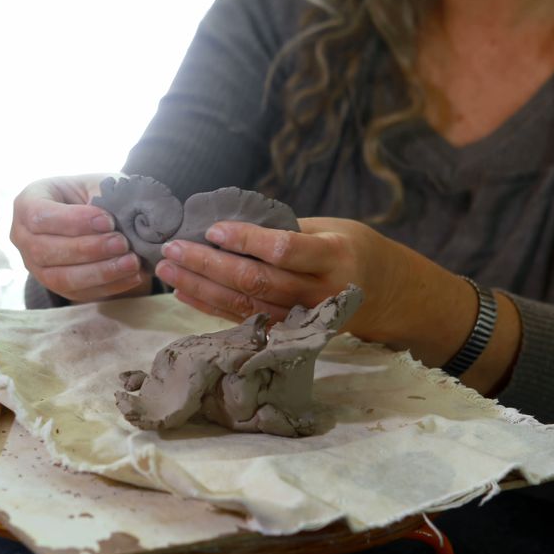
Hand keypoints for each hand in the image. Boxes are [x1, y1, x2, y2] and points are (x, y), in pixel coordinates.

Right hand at [11, 174, 148, 302]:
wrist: (99, 217)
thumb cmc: (96, 194)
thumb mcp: (99, 184)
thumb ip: (104, 196)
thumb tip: (114, 221)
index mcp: (27, 202)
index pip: (39, 215)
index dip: (73, 221)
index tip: (108, 221)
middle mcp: (22, 237)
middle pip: (45, 250)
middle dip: (88, 249)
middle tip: (123, 243)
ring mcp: (35, 265)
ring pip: (60, 278)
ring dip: (99, 272)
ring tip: (132, 262)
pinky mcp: (55, 286)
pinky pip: (78, 293)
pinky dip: (108, 286)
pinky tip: (132, 276)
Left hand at [154, 217, 465, 350]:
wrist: (385, 295)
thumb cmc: (350, 248)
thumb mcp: (330, 228)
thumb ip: (285, 228)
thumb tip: (227, 221)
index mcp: (334, 257)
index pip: (284, 250)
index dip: (246, 241)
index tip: (213, 228)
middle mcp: (320, 293)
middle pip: (256, 282)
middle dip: (208, 265)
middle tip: (172, 248)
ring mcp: (304, 318)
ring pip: (244, 305)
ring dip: (200, 287)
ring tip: (167, 269)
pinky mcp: (290, 333)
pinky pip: (243, 319)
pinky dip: (210, 305)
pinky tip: (184, 291)